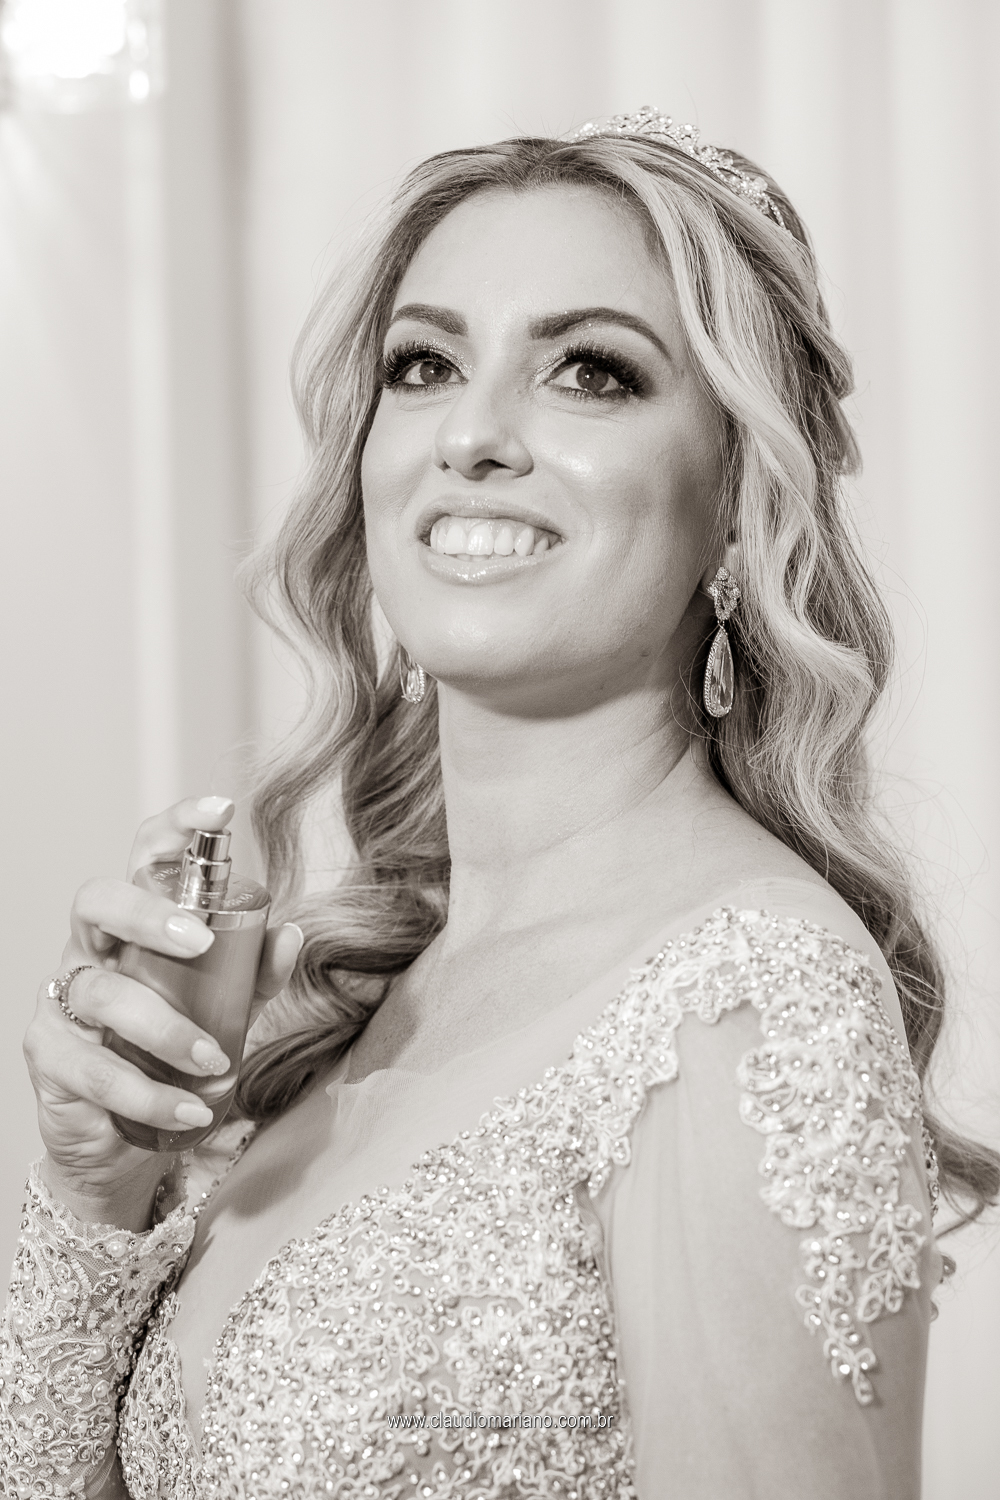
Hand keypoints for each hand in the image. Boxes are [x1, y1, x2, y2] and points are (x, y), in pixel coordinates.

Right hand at [24, 796, 302, 1218]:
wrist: (121, 1143)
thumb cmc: (172, 1058)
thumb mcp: (226, 1012)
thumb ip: (255, 976)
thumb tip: (291, 934)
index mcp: (135, 925)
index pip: (146, 858)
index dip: (177, 827)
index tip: (221, 810)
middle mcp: (91, 949)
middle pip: (98, 901)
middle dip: (148, 913)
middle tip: (200, 940)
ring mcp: (63, 1000)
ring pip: (103, 993)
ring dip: (166, 1029)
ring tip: (214, 1064)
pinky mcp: (48, 1055)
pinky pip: (95, 1069)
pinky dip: (150, 1093)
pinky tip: (189, 1111)